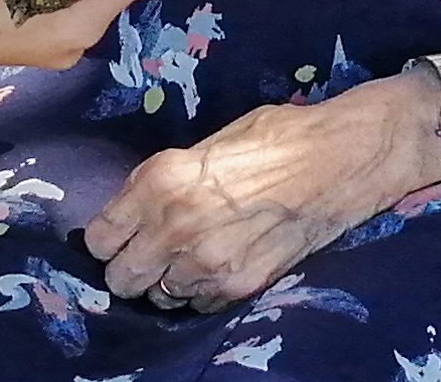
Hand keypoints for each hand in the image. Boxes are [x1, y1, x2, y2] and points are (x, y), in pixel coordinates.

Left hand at [85, 72, 440, 311]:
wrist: (340, 159)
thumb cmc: (277, 135)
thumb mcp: (211, 142)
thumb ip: (170, 178)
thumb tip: (141, 205)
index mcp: (162, 180)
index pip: (100, 236)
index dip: (107, 234)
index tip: (118, 231)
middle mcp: (175, 228)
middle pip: (120, 279)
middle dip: (129, 265)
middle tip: (149, 249)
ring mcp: (207, 265)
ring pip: (157, 298)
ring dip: (164, 280)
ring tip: (188, 255)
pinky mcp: (238, 288)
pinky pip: (196, 305)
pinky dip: (199, 291)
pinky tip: (217, 263)